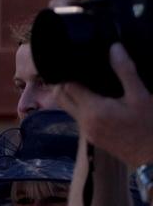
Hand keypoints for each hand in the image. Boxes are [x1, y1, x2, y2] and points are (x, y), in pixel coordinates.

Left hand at [57, 44, 152, 165]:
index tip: (74, 60)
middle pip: (61, 97)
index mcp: (93, 110)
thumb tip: (114, 48)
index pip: (67, 87)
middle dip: (64, 82)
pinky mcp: (91, 137)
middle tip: (76, 68)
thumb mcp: (140, 96)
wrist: (151, 157)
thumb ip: (125, 71)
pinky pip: (78, 117)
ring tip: (85, 79)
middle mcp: (84, 121)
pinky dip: (80, 105)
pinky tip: (95, 96)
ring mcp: (86, 131)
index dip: (68, 72)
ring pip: (68, 108)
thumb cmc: (148, 125)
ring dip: (71, 94)